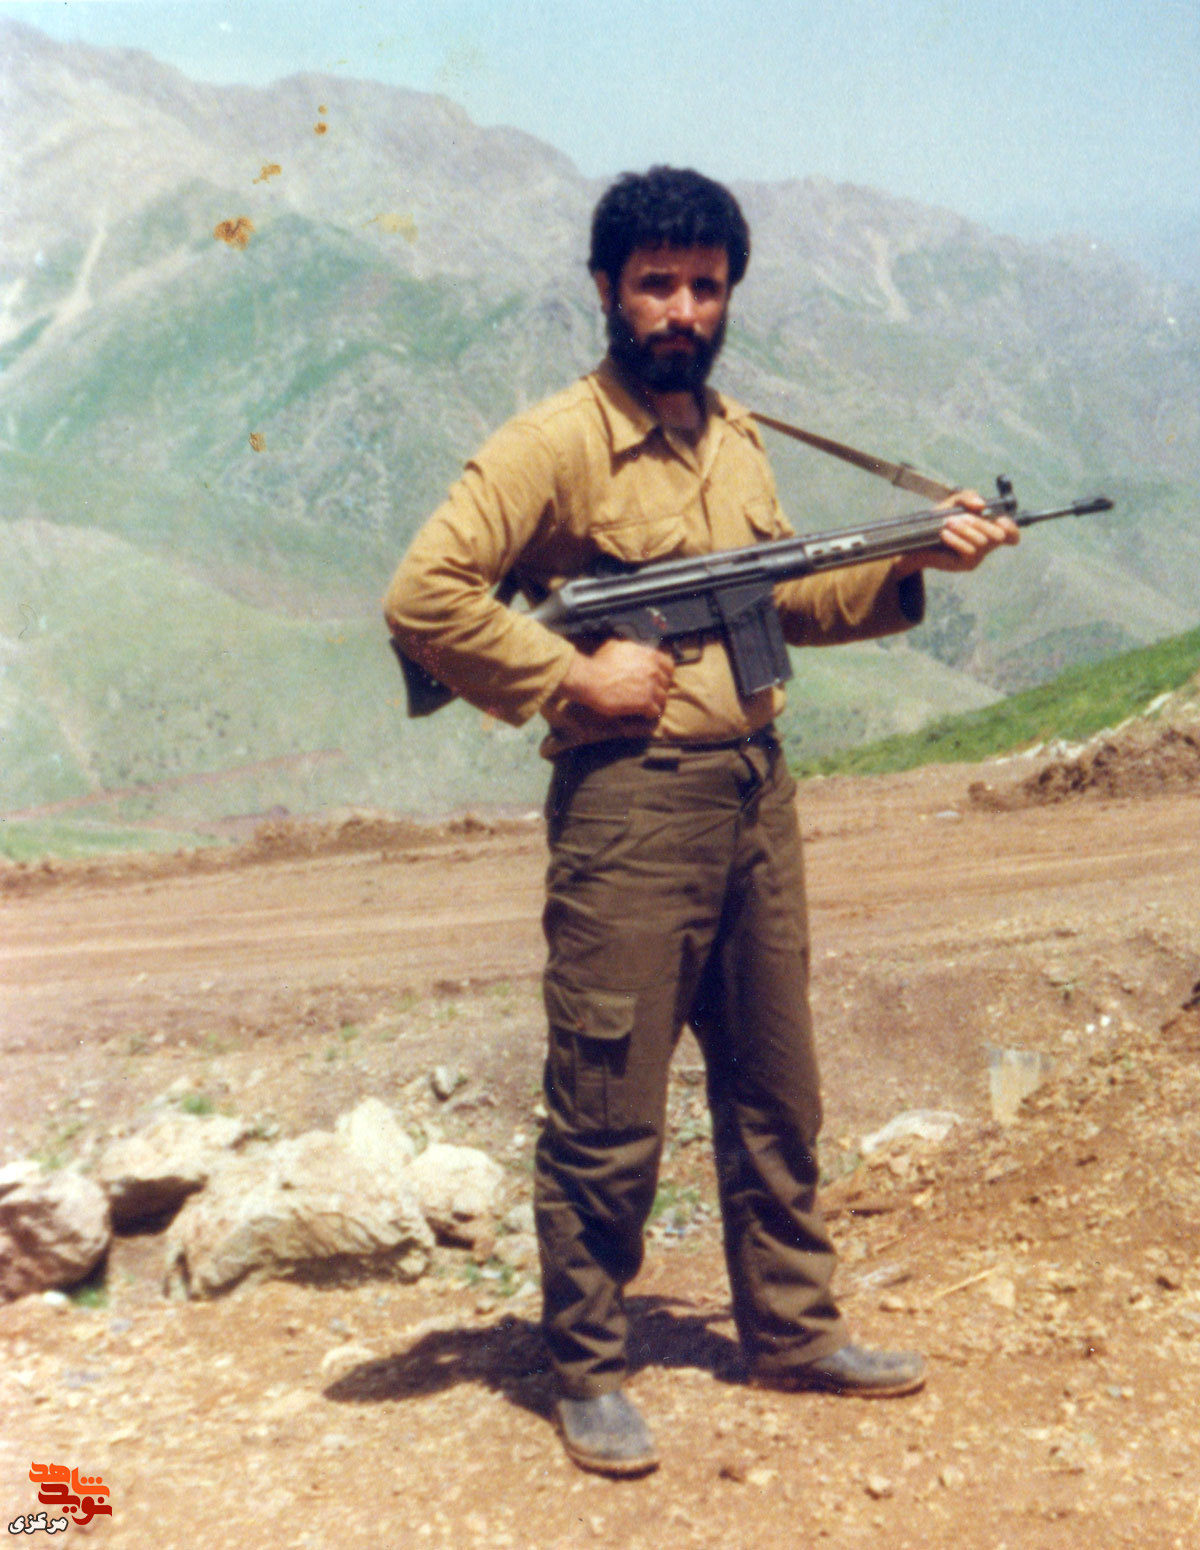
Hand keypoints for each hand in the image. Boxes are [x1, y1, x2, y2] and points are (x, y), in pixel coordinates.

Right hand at [561, 637, 674, 720]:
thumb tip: (631, 648)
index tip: (657, 679)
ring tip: (646, 705)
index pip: (669, 665)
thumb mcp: (616, 646)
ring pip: (662, 698)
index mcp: (649, 655)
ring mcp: (651, 687)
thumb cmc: (599, 662)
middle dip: (658, 688)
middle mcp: (653, 670)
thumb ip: (630, 648)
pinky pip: (655, 710)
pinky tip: (643, 713)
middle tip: (649, 693)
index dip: (663, 673)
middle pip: (665, 683)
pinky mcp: (645, 702)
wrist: (590, 678)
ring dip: (655, 702)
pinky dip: (649, 713)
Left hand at [896, 489, 1019, 574]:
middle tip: (961, 517)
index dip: (1012, 529)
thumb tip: (981, 505)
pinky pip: (969, 551)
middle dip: (980, 524)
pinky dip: (957, 540)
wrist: (918, 540)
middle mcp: (988, 544)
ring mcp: (979, 556)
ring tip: (948, 523)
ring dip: (965, 530)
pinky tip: (945, 534)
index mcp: (989, 528)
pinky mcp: (967, 564)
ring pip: (982, 542)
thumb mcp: (953, 502)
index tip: (1001, 520)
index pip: (1011, 534)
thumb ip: (968, 497)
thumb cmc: (940, 520)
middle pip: (998, 535)